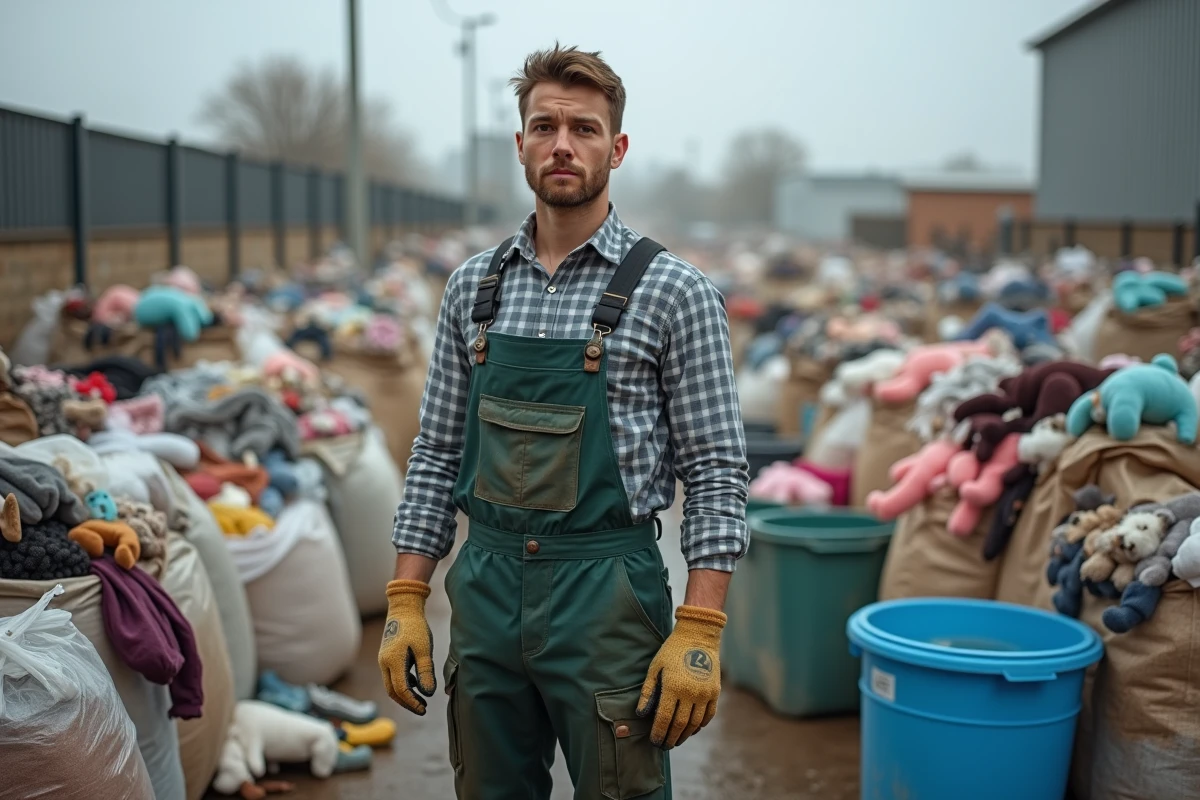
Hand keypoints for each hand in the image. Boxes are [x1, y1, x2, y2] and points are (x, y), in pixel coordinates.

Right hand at [378, 579, 436, 714]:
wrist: (403, 608)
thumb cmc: (416, 627)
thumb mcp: (424, 649)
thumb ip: (425, 671)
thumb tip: (428, 693)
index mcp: (393, 661)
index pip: (401, 690)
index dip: (412, 702)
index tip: (424, 708)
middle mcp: (384, 663)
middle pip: (393, 691)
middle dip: (407, 702)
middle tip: (422, 709)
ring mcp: (384, 660)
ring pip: (391, 684)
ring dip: (405, 694)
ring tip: (421, 700)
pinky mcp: (387, 656)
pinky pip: (393, 676)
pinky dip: (403, 683)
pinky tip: (416, 684)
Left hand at [635, 605, 726, 748]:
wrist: (698, 637)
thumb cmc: (672, 651)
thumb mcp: (655, 667)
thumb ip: (648, 691)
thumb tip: (641, 714)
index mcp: (673, 686)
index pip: (664, 718)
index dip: (658, 733)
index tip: (654, 741)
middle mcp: (690, 693)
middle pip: (680, 725)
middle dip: (671, 738)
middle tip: (665, 745)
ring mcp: (705, 693)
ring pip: (695, 723)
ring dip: (685, 735)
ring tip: (676, 740)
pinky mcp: (715, 692)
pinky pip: (708, 715)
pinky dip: (700, 725)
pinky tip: (692, 729)